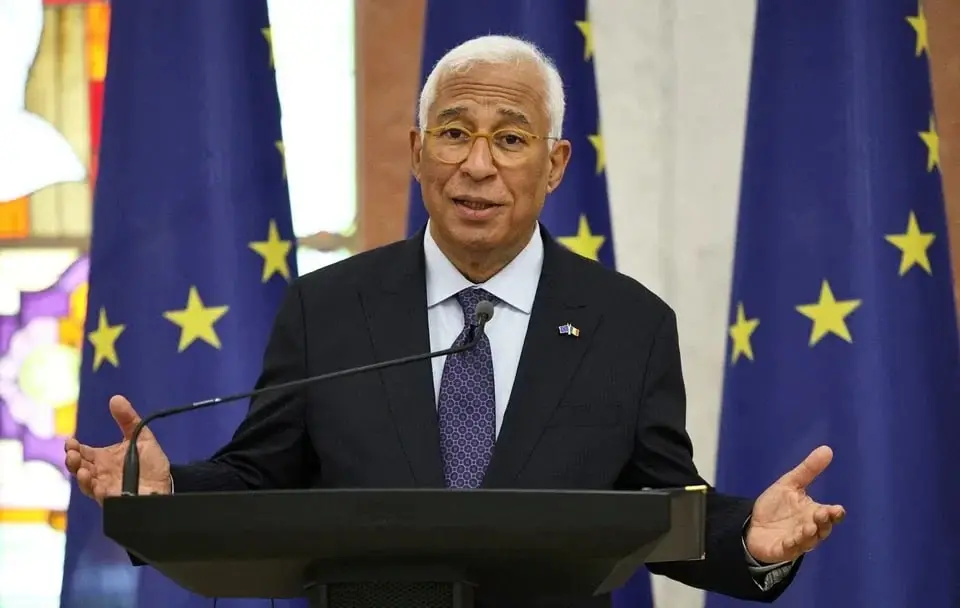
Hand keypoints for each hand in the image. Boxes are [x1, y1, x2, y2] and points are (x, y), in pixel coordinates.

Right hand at [64, 395, 171, 503]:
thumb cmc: (152, 464)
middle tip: (72, 451)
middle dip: (72, 459)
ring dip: (79, 473)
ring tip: (79, 465)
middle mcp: (100, 472)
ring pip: (84, 482)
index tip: (71, 440)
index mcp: (104, 458)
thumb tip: (116, 398)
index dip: (73, 447)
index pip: (82, 451)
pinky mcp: (113, 499)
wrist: (167, 485)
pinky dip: (92, 487)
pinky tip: (91, 479)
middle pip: (78, 466)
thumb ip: (128, 419)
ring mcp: (105, 486)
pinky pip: (98, 495)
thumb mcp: (141, 437)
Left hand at [744, 445, 844, 563]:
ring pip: (808, 541)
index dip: (835, 513)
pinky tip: (791, 540)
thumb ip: (808, 470)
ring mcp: (797, 541)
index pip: (830, 515)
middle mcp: (809, 528)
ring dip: (809, 534)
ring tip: (808, 526)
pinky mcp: (782, 549)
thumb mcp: (790, 484)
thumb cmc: (775, 507)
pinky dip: (792, 545)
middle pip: (822, 529)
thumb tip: (827, 449)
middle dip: (823, 522)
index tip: (837, 509)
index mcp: (813, 513)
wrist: (752, 525)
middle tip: (821, 514)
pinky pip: (790, 549)